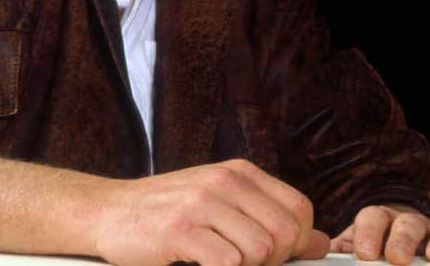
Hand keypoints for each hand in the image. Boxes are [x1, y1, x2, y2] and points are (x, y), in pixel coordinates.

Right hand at [89, 158, 331, 265]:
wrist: (108, 211)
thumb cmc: (167, 212)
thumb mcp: (222, 205)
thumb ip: (269, 220)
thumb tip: (321, 244)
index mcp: (239, 172)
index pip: (300, 210)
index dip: (296, 242)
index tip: (275, 256)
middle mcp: (223, 181)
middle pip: (285, 234)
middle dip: (273, 261)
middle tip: (242, 263)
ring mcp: (201, 203)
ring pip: (260, 251)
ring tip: (216, 261)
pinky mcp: (179, 229)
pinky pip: (227, 263)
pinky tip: (198, 263)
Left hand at [330, 205, 429, 263]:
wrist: (394, 240)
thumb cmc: (372, 246)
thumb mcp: (355, 247)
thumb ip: (342, 250)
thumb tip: (324, 255)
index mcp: (378, 219)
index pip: (372, 217)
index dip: (368, 233)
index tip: (364, 253)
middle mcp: (407, 222)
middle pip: (406, 224)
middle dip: (401, 240)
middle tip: (396, 257)